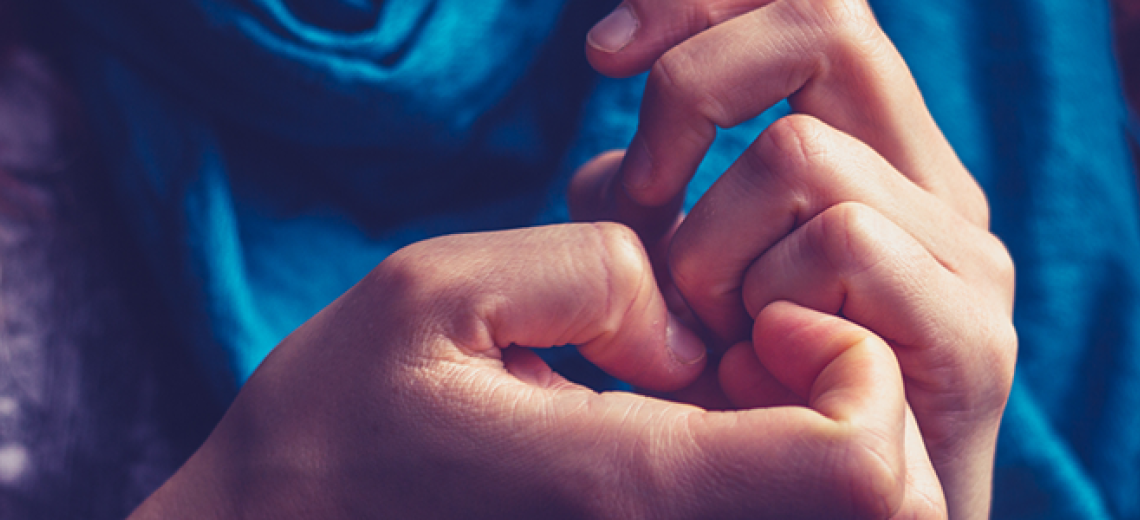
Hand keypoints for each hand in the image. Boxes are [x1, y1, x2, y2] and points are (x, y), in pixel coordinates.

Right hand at [130, 224, 943, 518]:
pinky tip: (682, 426)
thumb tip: (691, 331)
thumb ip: (597, 274)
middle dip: (850, 399)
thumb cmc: (336, 424)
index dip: (854, 364)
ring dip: (810, 436)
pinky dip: (765, 469)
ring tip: (705, 384)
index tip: (762, 314)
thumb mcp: (439, 291)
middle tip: (742, 346)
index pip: (858, 466)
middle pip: (882, 510)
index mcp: (628, 492)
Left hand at [574, 1, 1016, 518]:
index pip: (810, 2)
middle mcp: (930, 183)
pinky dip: (766, 299)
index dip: (700, 2)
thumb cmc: (748, 402)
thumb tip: (611, 172)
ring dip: (711, 245)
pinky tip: (756, 362)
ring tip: (711, 332)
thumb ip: (654, 205)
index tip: (601, 55)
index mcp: (875, 152)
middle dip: (691, 90)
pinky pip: (843, 241)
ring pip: (802, 152)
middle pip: (822, 23)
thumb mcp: (682, 275)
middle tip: (642, 191)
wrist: (843, 519)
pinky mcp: (971, 333)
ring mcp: (963, 254)